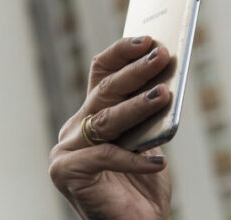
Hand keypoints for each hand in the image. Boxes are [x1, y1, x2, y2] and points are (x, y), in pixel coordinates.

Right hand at [49, 37, 172, 218]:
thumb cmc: (141, 191)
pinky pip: (105, 157)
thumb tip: (165, 81)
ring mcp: (65, 152)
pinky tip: (158, 161)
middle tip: (162, 56)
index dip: (121, 54)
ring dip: (137, 106)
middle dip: (135, 72)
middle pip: (103, 92)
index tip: (147, 39)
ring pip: (105, 121)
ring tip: (164, 95)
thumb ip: (148, 120)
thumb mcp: (148, 146)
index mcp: (89, 118)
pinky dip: (134, 159)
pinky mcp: (66, 172)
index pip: (100, 75)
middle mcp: (73, 130)